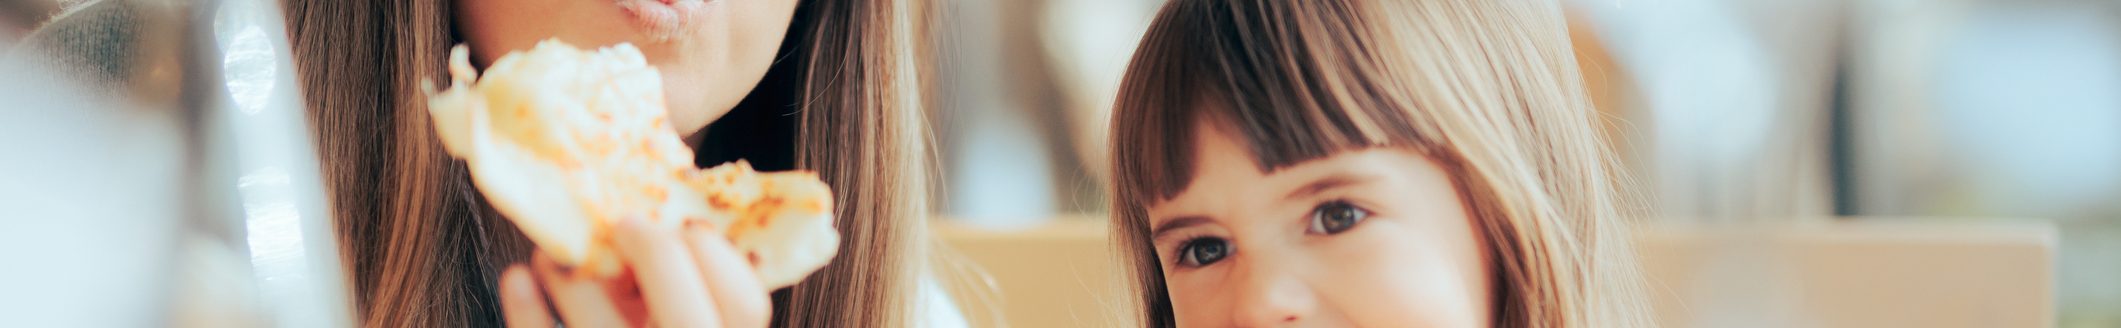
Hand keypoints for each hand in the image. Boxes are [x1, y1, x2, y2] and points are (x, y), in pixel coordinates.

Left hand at [500, 218, 770, 327]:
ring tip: (556, 256)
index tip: (681, 226)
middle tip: (621, 227)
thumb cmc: (663, 323)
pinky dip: (526, 307)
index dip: (714, 251)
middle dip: (653, 249)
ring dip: (571, 271)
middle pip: (684, 307)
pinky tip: (519, 278)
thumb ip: (692, 297)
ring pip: (598, 321)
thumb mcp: (694, 320)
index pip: (743, 301)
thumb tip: (668, 228)